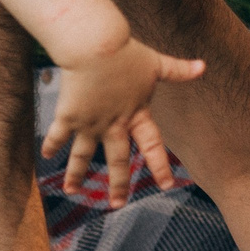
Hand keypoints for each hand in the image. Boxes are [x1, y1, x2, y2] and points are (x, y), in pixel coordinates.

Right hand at [44, 40, 205, 202]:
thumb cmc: (126, 52)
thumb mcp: (156, 63)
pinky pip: (59, 135)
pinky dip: (52, 146)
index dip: (160, 166)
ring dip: (77, 174)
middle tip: (116, 205)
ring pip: (83, 156)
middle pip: (117, 161)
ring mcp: (90, 123)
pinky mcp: (69, 115)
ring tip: (72, 190)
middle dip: (117, 185)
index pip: (152, 146)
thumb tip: (204, 66)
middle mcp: (113, 125)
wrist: (95, 45)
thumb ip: (178, 70)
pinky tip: (46, 157)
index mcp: (136, 115)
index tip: (167, 185)